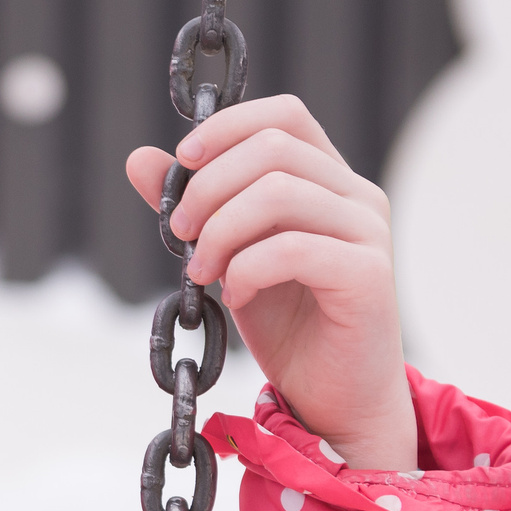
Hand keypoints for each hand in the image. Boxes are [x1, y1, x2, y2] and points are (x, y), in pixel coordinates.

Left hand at [125, 95, 415, 469]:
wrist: (332, 395)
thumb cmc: (286, 322)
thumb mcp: (225, 254)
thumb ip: (192, 206)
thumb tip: (140, 158)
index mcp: (327, 180)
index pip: (284, 115)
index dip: (225, 127)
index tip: (181, 164)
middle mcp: (356, 196)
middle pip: (273, 148)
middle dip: (207, 187)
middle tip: (180, 235)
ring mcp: (369, 233)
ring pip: (279, 192)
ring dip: (221, 230)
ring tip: (202, 271)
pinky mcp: (370, 276)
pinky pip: (293, 248)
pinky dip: (247, 268)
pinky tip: (235, 294)